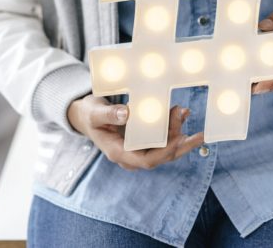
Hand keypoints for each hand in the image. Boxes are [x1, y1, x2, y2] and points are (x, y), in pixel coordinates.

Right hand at [67, 94, 203, 170]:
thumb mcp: (94, 113)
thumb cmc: (90, 115)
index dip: (165, 151)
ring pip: (165, 149)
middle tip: (183, 114)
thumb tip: (126, 114)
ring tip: (184, 112)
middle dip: (177, 138)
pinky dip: (174, 128)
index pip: (146, 160)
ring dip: (179, 132)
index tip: (179, 136)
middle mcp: (131, 156)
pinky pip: (163, 140)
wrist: (88, 118)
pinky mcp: (144, 142)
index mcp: (118, 153)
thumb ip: (108, 114)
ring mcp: (138, 151)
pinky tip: (182, 114)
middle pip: (161, 155)